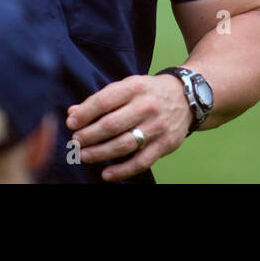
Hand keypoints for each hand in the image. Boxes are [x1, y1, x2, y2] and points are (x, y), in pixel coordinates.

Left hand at [66, 74, 192, 181]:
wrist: (187, 97)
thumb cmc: (149, 92)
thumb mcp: (128, 86)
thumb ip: (101, 99)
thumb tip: (73, 113)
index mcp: (135, 87)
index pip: (103, 101)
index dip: (84, 114)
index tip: (71, 123)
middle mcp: (146, 106)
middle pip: (111, 125)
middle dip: (89, 136)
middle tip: (76, 141)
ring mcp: (157, 126)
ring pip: (124, 145)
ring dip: (100, 153)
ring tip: (85, 155)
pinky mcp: (165, 144)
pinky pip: (141, 161)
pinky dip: (122, 170)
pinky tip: (106, 174)